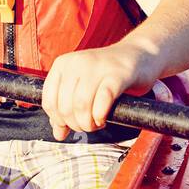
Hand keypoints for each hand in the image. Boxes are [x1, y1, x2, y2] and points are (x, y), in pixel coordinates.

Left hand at [41, 43, 158, 140]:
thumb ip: (68, 108)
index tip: (70, 125)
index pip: (49, 100)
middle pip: (65, 106)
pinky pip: (102, 101)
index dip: (58, 120)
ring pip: (82, 105)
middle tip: (88, 126)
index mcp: (63, 64)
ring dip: (88, 123)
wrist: (139, 54)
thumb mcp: (82, 86)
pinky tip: (104, 118)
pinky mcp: (118, 74)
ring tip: (97, 123)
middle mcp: (77, 62)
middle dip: (76, 124)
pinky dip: (100, 116)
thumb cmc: (108, 74)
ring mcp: (97, 67)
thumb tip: (58, 134)